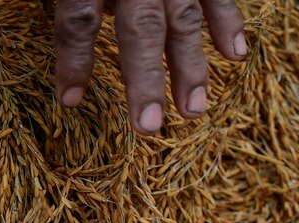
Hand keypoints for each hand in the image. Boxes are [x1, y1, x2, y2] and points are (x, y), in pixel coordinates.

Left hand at [55, 0, 247, 133]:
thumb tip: (61, 27)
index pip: (79, 20)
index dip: (73, 61)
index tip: (70, 101)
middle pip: (139, 28)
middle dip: (144, 80)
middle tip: (148, 127)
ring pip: (183, 18)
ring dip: (190, 67)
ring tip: (194, 110)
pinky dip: (229, 21)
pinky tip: (236, 55)